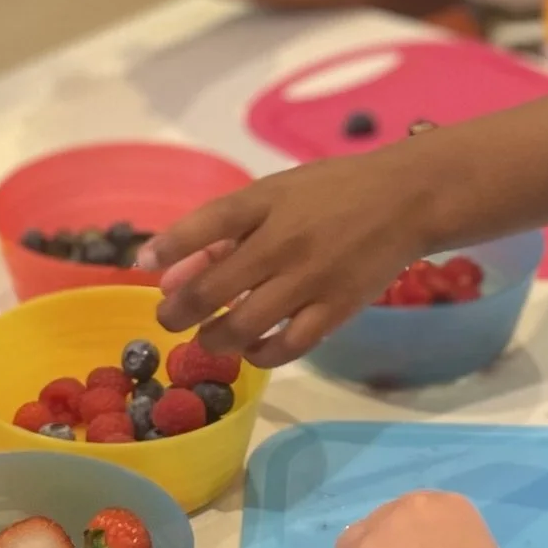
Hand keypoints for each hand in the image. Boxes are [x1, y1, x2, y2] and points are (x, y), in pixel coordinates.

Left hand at [150, 149, 436, 362]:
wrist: (406, 200)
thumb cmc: (330, 192)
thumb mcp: (273, 195)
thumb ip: (221, 233)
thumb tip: (166, 275)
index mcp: (265, 202)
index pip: (206, 223)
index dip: (168, 246)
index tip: (141, 265)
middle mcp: (283, 241)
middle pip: (214, 287)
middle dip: (178, 311)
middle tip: (168, 319)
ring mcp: (310, 279)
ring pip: (244, 325)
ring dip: (212, 339)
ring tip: (206, 338)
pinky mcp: (336, 309)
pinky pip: (287, 346)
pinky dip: (259, 355)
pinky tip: (249, 351)